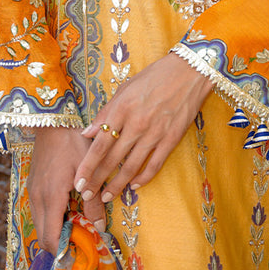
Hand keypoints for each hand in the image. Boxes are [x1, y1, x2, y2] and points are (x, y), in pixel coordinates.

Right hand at [27, 127, 104, 253]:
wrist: (52, 123)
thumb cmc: (73, 144)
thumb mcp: (88, 172)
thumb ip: (93, 201)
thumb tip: (100, 228)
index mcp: (51, 198)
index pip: (50, 239)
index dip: (62, 252)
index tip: (79, 255)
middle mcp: (37, 199)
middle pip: (42, 236)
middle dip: (59, 245)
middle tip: (81, 244)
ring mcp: (32, 192)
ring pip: (39, 225)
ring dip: (55, 232)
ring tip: (77, 228)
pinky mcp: (33, 186)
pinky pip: (39, 212)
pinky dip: (51, 219)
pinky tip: (68, 212)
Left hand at [74, 53, 211, 204]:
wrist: (189, 72)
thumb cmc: (155, 76)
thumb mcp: (125, 88)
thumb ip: (106, 112)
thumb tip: (87, 133)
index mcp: (122, 109)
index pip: (99, 144)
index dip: (87, 166)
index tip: (78, 181)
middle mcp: (137, 124)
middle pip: (112, 160)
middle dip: (97, 180)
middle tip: (86, 196)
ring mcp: (155, 133)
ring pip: (131, 167)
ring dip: (117, 185)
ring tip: (106, 197)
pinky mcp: (171, 139)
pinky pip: (154, 164)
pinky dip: (143, 178)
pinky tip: (133, 186)